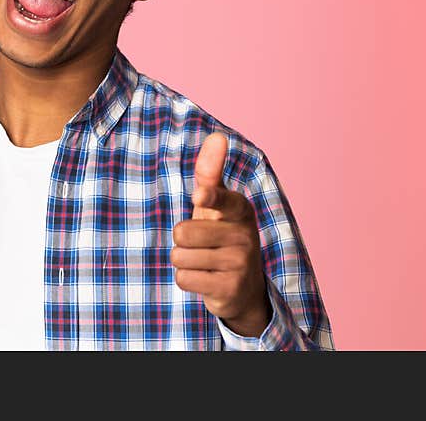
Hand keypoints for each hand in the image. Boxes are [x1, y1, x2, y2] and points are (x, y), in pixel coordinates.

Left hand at [171, 133, 269, 336]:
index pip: (222, 200)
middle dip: (181, 240)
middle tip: (200, 244)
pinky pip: (184, 278)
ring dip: (183, 260)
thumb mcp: (217, 203)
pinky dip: (187, 279)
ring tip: (203, 261)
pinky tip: (205, 278)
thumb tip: (217, 135)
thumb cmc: (222, 234)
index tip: (200, 196)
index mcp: (241, 209)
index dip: (209, 198)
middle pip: (183, 232)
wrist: (243, 287)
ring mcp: (240, 264)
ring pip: (180, 256)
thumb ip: (211, 172)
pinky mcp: (230, 289)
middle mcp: (245, 235)